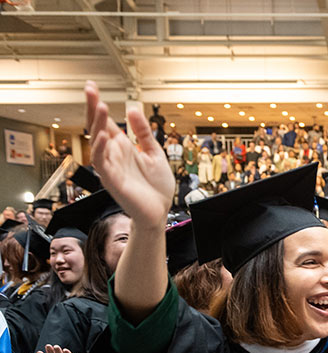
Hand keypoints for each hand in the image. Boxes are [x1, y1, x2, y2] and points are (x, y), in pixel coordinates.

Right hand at [84, 81, 173, 228]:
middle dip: (93, 108)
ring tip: (101, 106)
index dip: (98, 105)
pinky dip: (101, 148)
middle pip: (98, 128)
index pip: (106, 122)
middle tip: (90, 89)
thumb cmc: (156, 187)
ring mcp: (111, 167)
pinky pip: (101, 163)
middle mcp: (113, 155)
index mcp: (122, 148)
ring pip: (97, 142)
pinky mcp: (112, 180)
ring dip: (97, 125)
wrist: (160, 212)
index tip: (92, 86)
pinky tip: (104, 135)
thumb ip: (143, 133)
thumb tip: (132, 109)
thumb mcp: (154, 153)